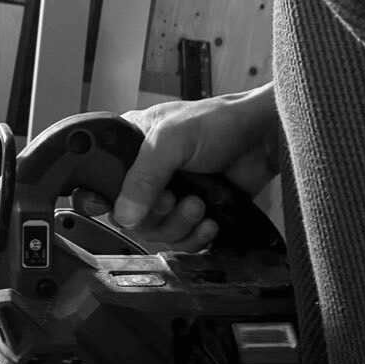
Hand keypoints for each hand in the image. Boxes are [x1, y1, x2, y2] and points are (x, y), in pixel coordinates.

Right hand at [115, 83, 278, 244]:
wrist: (262, 138)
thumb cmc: (218, 122)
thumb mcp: (172, 140)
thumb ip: (144, 175)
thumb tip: (125, 214)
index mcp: (130, 147)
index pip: (103, 183)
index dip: (107, 201)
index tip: (123, 210)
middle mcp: (145, 173)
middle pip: (128, 217)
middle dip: (155, 215)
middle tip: (172, 199)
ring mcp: (168, 193)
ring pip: (155, 232)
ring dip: (178, 225)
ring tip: (198, 205)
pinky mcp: (191, 212)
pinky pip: (180, 240)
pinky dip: (194, 237)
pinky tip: (208, 221)